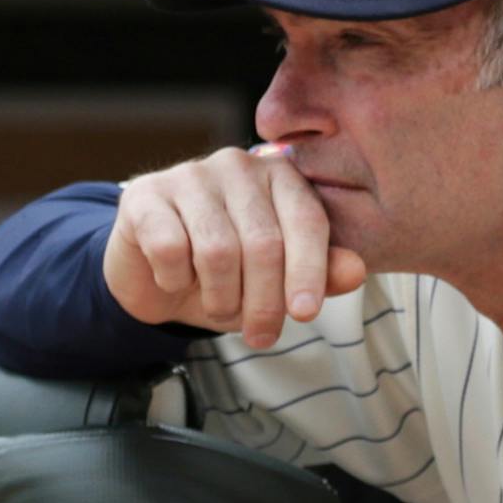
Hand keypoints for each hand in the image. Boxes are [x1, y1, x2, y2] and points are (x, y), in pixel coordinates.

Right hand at [103, 145, 366, 347]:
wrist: (158, 278)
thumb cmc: (230, 277)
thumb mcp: (280, 281)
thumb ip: (321, 273)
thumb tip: (356, 271)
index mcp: (281, 177)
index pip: (306, 221)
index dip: (309, 272)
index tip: (305, 315)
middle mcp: (238, 166)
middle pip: (264, 243)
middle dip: (263, 303)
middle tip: (260, 337)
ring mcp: (189, 175)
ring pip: (217, 251)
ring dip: (220, 298)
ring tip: (219, 308)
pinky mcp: (146, 195)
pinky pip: (170, 250)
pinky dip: (176, 280)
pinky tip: (176, 280)